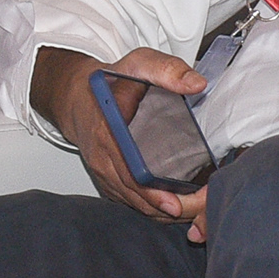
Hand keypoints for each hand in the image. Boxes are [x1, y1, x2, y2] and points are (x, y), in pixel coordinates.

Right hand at [32, 44, 209, 227]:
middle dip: (170, 207)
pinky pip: (130, 202)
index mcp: (108, 132)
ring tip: (195, 210)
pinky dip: (153, 210)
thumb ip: (166, 69)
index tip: (175, 203)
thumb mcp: (137, 64)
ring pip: (134, 204)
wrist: (77, 96)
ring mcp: (103, 172)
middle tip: (201, 208)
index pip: (128, 172)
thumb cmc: (109, 83)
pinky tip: (176, 207)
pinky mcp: (107, 180)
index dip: (152, 191)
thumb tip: (196, 84)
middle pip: (136, 195)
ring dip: (164, 212)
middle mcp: (102, 158)